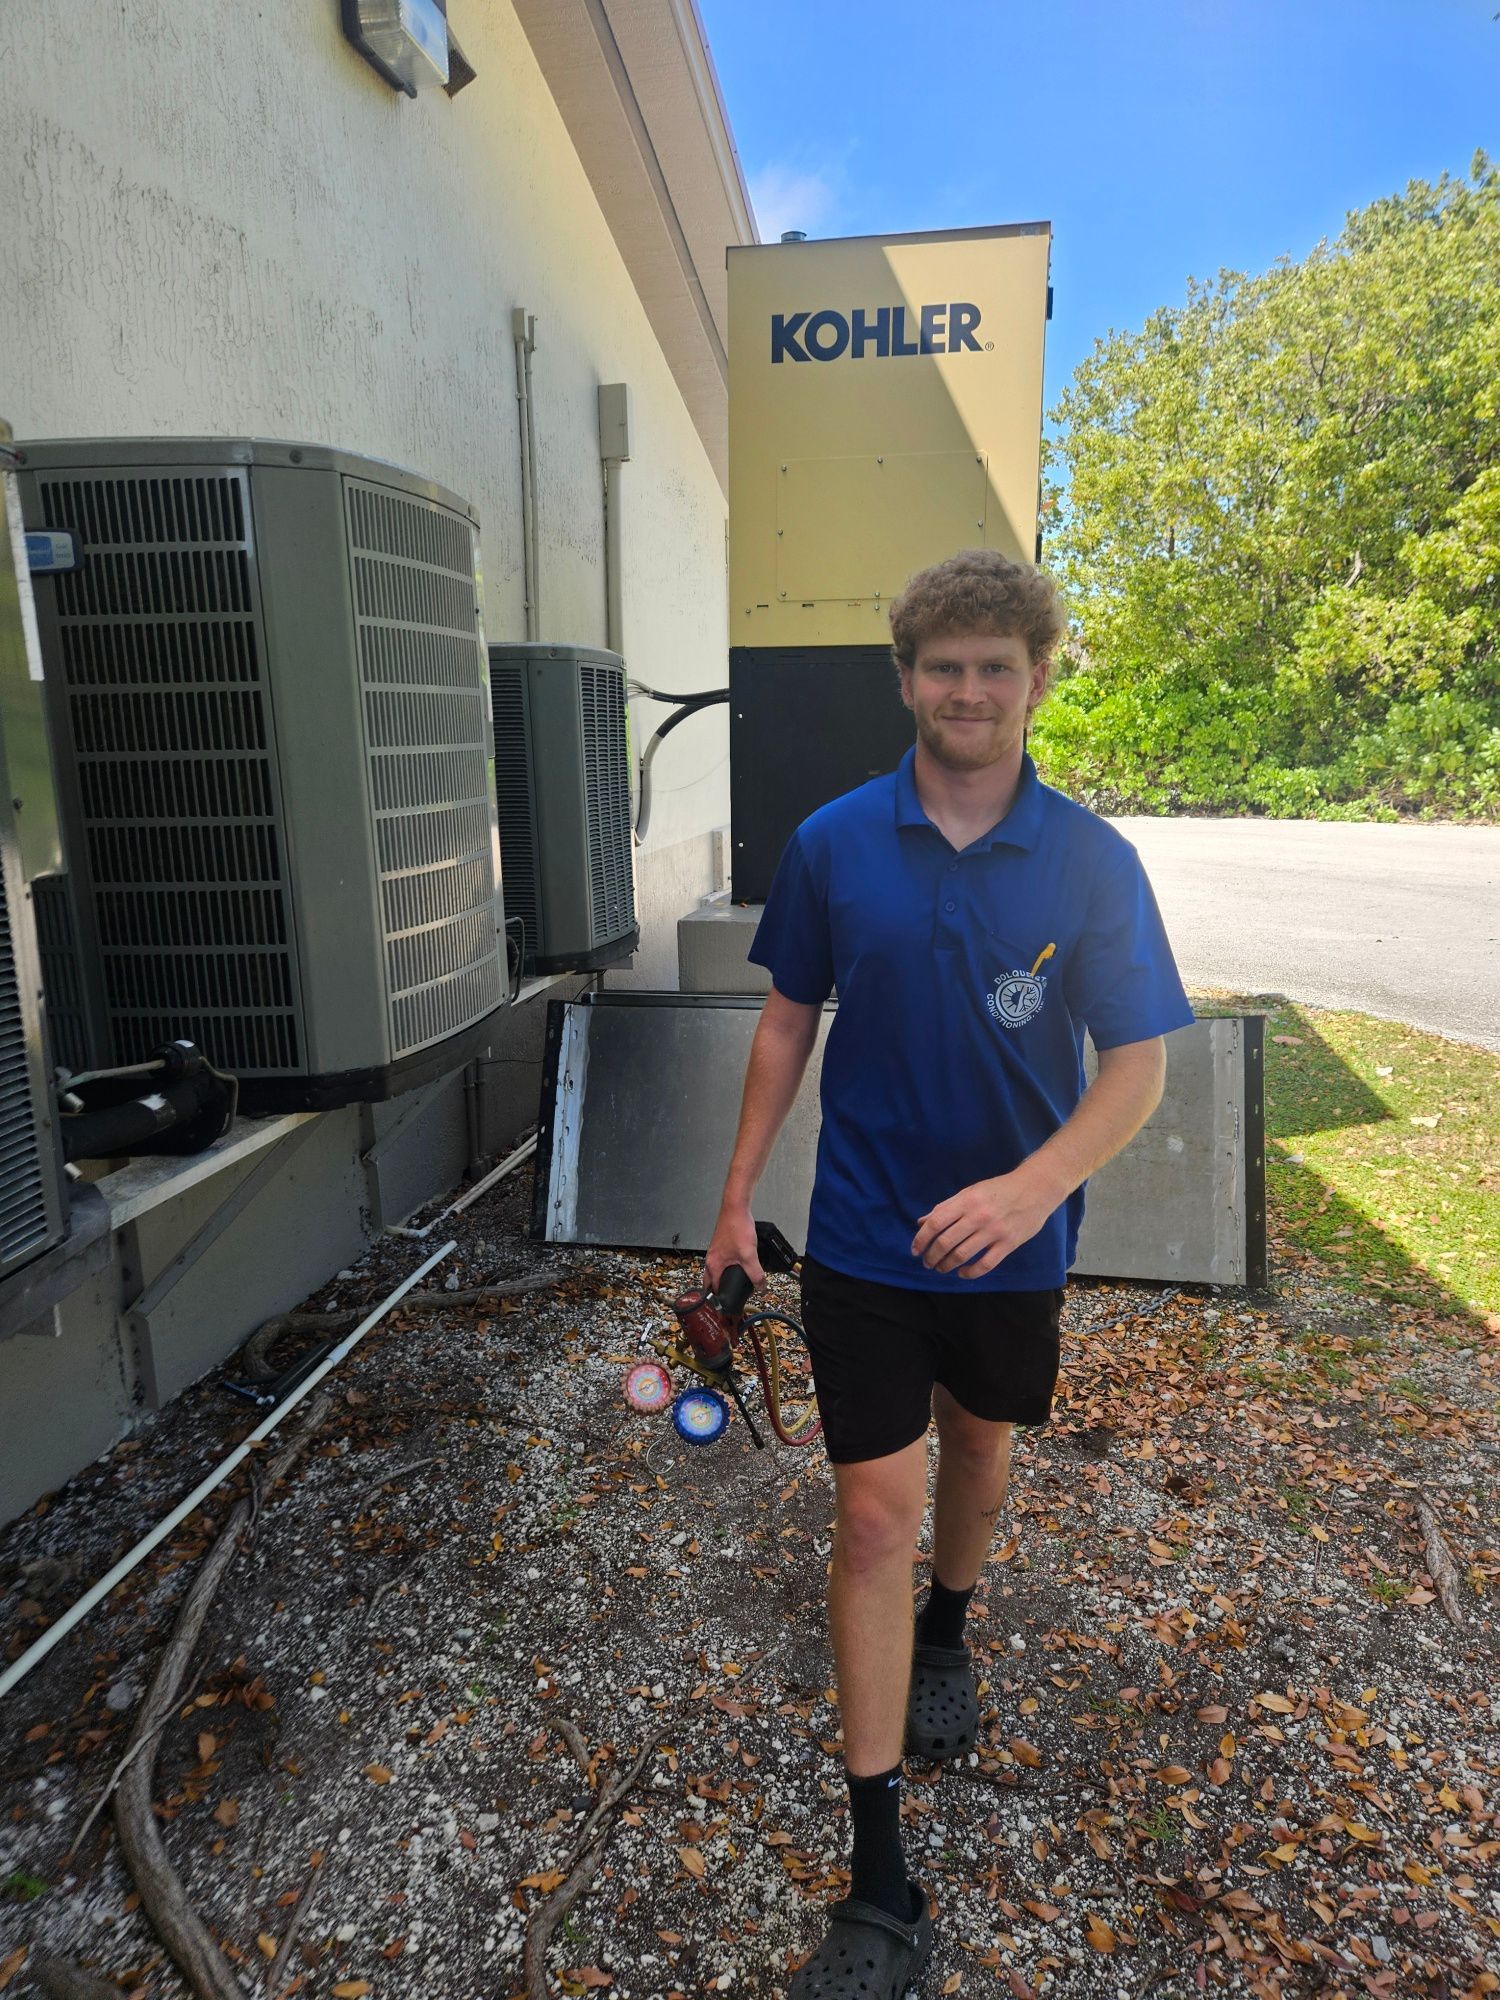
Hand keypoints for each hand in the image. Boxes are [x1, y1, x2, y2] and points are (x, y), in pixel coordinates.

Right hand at [705, 1202, 762, 1293]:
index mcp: (713, 1265)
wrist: (735, 1208)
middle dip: (718, 1290)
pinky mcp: (721, 1245)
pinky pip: (721, 1261)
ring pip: (715, 1270)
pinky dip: (726, 1268)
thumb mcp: (749, 1255)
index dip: (720, 1299)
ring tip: (732, 1285)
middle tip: (727, 1298)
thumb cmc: (736, 1227)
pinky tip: (737, 1266)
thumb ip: (755, 1274)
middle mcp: (711, 1259)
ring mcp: (715, 1251)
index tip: (725, 1307)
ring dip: (721, 1278)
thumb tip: (761, 1287)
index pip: (712, 1289)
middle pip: (710, 1281)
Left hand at [911, 1169, 1057, 1279]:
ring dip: (946, 1265)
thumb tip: (922, 1223)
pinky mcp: (1008, 1244)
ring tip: (941, 1268)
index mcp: (966, 1201)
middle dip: (931, 1256)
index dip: (921, 1238)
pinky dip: (970, 1273)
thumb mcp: (970, 1192)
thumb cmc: (999, 1189)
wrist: (1035, 1189)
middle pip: (946, 1242)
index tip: (915, 1250)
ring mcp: (994, 1231)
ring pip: (962, 1255)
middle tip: (927, 1263)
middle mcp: (978, 1216)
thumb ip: (946, 1207)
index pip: (936, 1223)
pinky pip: (985, 1265)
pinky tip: (962, 1273)